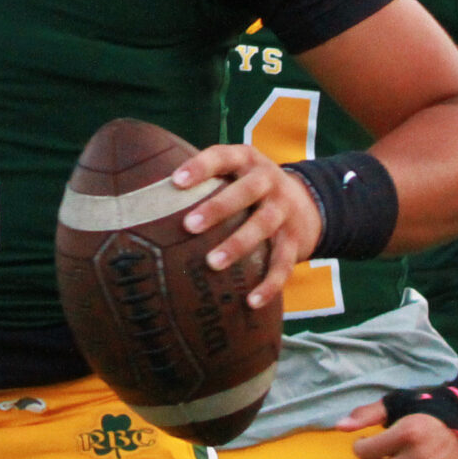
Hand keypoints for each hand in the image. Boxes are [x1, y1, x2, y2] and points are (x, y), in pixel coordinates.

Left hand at [169, 144, 322, 309]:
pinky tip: (251, 301)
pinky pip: (283, 264)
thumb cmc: (250, 187)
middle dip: (218, 208)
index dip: (201, 167)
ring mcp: (284, 210)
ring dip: (238, 244)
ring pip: (263, 226)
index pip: (223, 157)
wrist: (310, 202)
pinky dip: (269, 284)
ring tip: (213, 263)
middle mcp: (269, 181)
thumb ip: (205, 179)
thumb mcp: (235, 171)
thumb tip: (147, 197)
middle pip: (246, 191)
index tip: (176, 181)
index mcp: (248, 160)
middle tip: (189, 225)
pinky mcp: (294, 240)